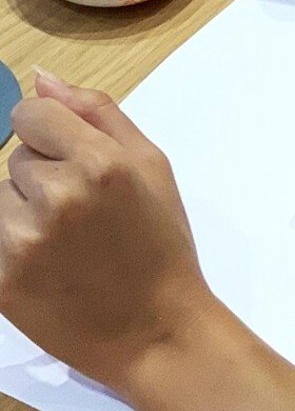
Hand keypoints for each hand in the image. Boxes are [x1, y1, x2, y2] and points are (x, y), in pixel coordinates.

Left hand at [0, 71, 216, 396]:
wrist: (156, 332)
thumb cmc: (162, 247)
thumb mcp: (153, 167)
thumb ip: (98, 114)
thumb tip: (42, 78)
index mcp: (101, 163)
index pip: (30, 115)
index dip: (51, 136)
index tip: (75, 164)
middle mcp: (59, 196)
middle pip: (16, 158)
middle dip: (43, 178)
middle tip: (85, 217)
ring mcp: (23, 241)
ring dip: (22, 213)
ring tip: (65, 244)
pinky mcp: (1, 279)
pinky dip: (11, 247)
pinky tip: (47, 267)